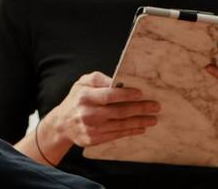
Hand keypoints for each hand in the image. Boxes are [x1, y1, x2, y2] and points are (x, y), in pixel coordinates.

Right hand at [39, 71, 160, 152]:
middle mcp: (88, 114)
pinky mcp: (94, 140)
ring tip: (153, 119)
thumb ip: (100, 79)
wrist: (62, 124)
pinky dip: (131, 131)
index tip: (141, 93)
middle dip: (140, 109)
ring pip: (120, 125)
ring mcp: (91, 129)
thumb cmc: (77, 98)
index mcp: (85, 97)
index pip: (109, 95)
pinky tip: (141, 128)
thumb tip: (119, 80)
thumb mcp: (83, 82)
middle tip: (155, 106)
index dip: (126, 95)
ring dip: (139, 122)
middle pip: (118, 112)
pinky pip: (117, 135)